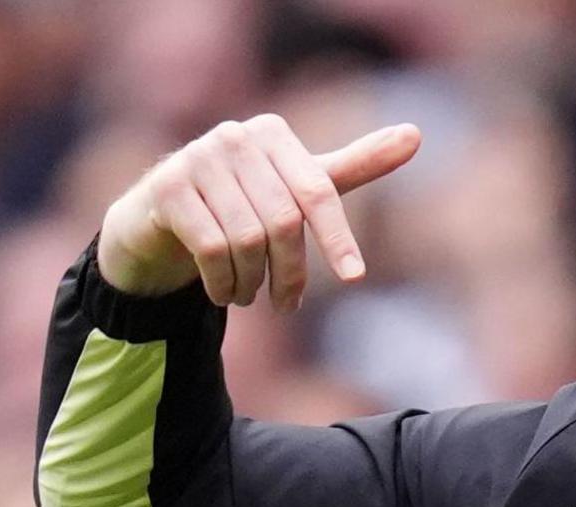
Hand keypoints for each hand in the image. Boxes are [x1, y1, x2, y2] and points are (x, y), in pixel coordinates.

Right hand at [97, 114, 421, 309]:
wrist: (158, 222)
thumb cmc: (243, 202)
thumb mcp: (300, 186)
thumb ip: (355, 166)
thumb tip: (417, 135)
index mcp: (273, 133)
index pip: (318, 193)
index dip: (338, 239)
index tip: (354, 279)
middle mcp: (234, 137)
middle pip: (284, 222)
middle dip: (290, 273)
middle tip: (287, 304)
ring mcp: (196, 159)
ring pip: (247, 239)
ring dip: (253, 282)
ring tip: (250, 295)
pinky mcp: (167, 189)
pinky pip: (211, 248)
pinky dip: (223, 283)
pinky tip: (224, 293)